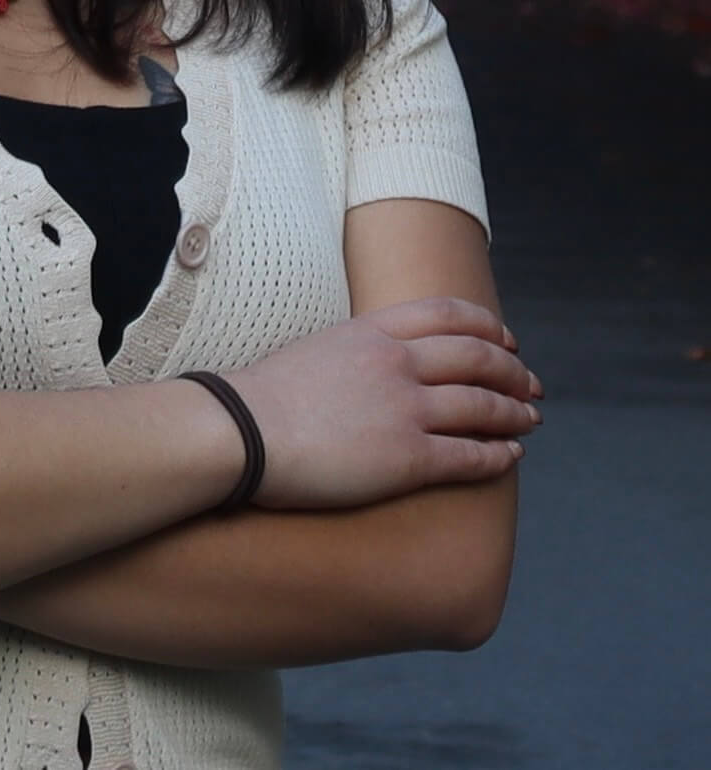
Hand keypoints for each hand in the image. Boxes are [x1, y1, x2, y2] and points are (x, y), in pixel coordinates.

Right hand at [224, 297, 542, 510]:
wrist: (242, 433)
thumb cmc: (263, 397)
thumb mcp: (316, 350)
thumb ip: (355, 352)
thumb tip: (374, 363)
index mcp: (372, 331)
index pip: (447, 314)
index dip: (486, 325)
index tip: (505, 338)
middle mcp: (397, 363)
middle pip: (477, 357)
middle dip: (512, 370)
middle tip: (531, 384)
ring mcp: (405, 409)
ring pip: (483, 406)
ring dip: (515, 413)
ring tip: (531, 419)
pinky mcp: (408, 459)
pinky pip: (470, 455)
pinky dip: (499, 455)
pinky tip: (512, 457)